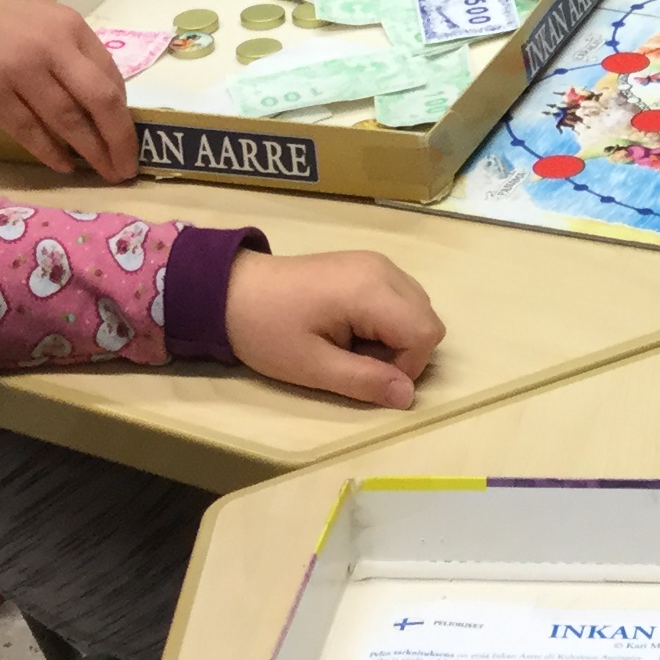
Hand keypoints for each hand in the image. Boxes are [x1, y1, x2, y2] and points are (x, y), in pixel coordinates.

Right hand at [0, 0, 134, 181]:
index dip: (123, 112)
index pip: (112, 75)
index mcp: (69, 26)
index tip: (127, 136)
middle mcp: (52, 46)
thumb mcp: (36, 19)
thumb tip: (94, 98)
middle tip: (126, 169)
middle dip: (120, 140)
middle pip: (102, 100)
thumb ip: (65, 51)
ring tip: (104, 173)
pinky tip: (62, 166)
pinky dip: (50, 152)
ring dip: (92, 152)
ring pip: (69, 120)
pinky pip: (29, 131)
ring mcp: (21, 70)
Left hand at [224, 246, 445, 409]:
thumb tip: (408, 397)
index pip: (424, 333)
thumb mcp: (312, 367)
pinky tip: (352, 327)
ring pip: (418, 308)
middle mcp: (383, 269)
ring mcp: (377, 262)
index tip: (368, 377)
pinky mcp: (368, 264)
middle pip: (427, 320)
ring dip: (397, 336)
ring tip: (352, 345)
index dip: (407, 366)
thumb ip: (364, 381)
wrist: (232, 290)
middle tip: (357, 360)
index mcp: (371, 290)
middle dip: (403, 352)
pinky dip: (389, 320)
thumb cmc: (268, 330)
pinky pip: (401, 297)